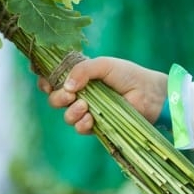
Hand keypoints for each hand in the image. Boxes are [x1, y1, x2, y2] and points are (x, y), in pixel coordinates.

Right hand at [43, 56, 167, 131]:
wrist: (148, 93)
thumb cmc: (128, 74)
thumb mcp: (103, 65)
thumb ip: (82, 70)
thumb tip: (66, 86)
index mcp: (79, 76)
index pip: (54, 80)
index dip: (45, 82)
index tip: (46, 82)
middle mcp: (80, 94)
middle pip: (55, 99)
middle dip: (57, 98)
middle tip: (69, 95)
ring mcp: (88, 110)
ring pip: (66, 116)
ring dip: (70, 112)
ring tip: (84, 106)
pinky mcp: (98, 125)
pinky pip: (80, 128)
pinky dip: (81, 124)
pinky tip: (89, 118)